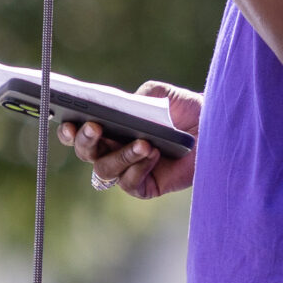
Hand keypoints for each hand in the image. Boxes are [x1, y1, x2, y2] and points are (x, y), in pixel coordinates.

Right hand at [63, 82, 202, 199]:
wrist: (215, 127)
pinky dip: (138, 168)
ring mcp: (128, 170)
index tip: (67, 121)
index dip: (68, 129)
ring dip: (121, 155)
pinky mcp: (146, 186)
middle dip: (86, 141)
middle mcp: (114, 150)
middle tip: (96, 127)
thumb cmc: (185, 109)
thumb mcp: (160, 95)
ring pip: (106, 170)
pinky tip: (153, 154)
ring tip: (143, 142)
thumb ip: (137, 97)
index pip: (79, 132)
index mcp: (110, 128)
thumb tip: (118, 108)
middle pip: (86, 153)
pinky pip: (130, 184)